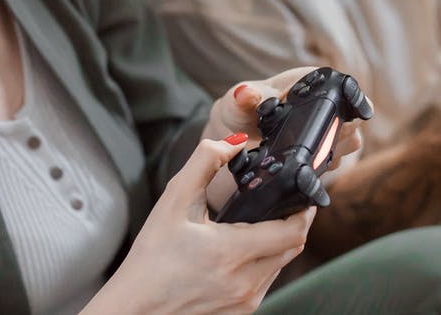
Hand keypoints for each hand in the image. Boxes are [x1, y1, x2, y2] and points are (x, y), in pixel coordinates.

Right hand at [86, 138, 313, 314]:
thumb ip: (204, 162)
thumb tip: (233, 143)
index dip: (304, 210)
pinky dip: (266, 261)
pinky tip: (247, 247)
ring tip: (265, 221)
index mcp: (231, 252)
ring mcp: (246, 300)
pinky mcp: (242, 311)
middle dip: (295, 222)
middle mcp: (245, 281)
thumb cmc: (151, 258)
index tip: (302, 194)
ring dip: (281, 242)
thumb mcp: (172, 201)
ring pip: (282, 264)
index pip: (292, 231)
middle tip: (287, 201)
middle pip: (293, 247)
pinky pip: (267, 280)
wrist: (136, 307)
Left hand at [205, 67, 363, 169]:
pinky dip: (321, 169)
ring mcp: (322, 135)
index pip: (341, 85)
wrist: (230, 147)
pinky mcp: (317, 159)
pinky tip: (303, 172)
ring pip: (348, 144)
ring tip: (304, 157)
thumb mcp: (235, 104)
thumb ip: (242, 99)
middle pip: (352, 118)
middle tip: (318, 140)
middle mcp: (320, 109)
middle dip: (342, 131)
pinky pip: (332, 164)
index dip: (354, 96)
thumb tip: (245, 92)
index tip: (359, 110)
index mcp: (306, 84)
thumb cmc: (236, 114)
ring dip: (333, 152)